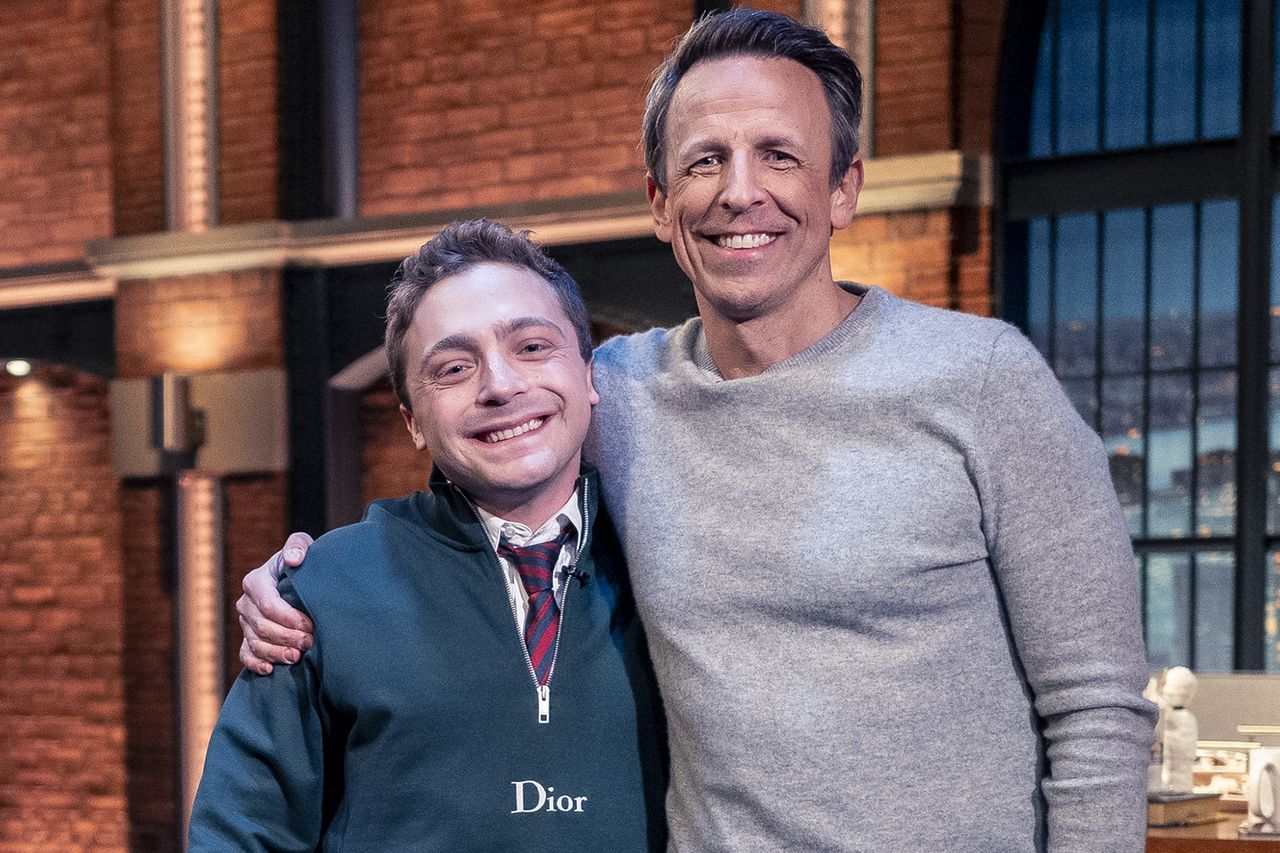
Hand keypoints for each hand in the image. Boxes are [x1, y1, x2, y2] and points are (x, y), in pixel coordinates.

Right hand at [237, 532, 315, 674]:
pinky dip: (256, 664)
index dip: (289, 618)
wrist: (299, 578)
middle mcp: (246, 603)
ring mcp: (245, 622)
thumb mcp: (302, 546)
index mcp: (256, 581)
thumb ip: (298, 546)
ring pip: (256, 643)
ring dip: (276, 653)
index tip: (310, 625)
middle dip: (287, 637)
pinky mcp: (248, 637)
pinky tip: (271, 670)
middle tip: (309, 643)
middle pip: (263, 627)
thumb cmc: (302, 561)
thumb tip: (293, 559)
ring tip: (297, 657)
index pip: (269, 605)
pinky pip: (246, 654)